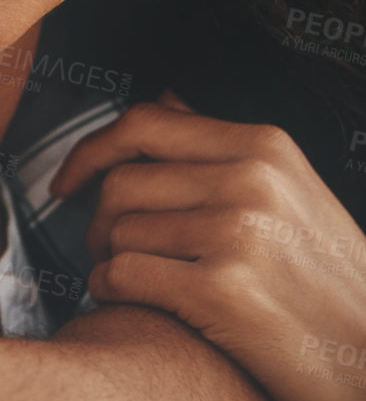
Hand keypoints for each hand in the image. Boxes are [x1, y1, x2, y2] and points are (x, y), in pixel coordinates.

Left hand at [51, 93, 365, 400]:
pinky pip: (122, 276)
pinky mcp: (222, 293)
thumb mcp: (297, 196)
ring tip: (128, 281)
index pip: (145, 123)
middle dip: (96, 221)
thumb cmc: (334, 291)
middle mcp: (250, 181)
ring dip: (105, 261)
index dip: (91, 150)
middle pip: (121, 182)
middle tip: (102, 248)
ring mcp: (237, 235)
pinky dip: (108, 291)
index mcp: (266, 148)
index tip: (67, 180)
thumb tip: (165, 97)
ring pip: (117, 231)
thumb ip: (227, 149)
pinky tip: (128, 302)